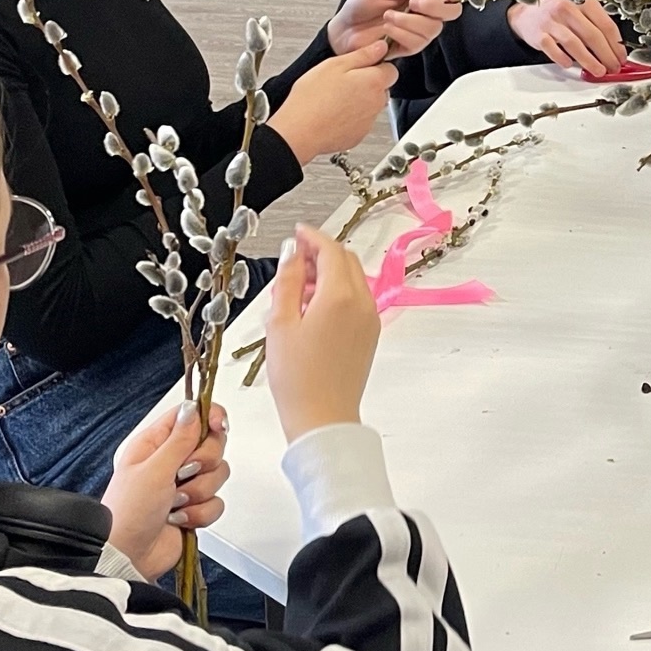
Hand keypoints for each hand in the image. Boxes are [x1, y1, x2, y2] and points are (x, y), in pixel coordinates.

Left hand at [104, 401, 228, 579]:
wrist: (127, 557)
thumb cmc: (128, 512)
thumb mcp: (153, 470)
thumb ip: (179, 439)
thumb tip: (194, 408)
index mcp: (155, 444)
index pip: (191, 415)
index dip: (210, 416)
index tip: (219, 426)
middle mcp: (172, 461)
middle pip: (211, 443)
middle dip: (204, 461)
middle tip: (183, 473)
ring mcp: (185, 485)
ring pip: (217, 474)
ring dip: (199, 491)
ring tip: (176, 502)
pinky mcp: (195, 508)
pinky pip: (217, 502)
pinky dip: (201, 512)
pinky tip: (180, 518)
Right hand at [264, 227, 380, 443]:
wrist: (322, 418)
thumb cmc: (297, 378)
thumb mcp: (280, 322)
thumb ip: (288, 280)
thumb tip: (292, 252)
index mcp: (340, 296)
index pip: (331, 250)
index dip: (312, 237)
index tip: (297, 232)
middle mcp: (363, 303)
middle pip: (346, 261)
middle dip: (321, 254)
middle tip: (294, 260)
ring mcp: (370, 319)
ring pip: (352, 280)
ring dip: (328, 274)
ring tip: (296, 290)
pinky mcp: (370, 335)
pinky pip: (356, 300)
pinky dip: (337, 293)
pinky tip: (311, 309)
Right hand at [269, 41, 398, 162]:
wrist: (299, 132)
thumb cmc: (312, 98)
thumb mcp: (334, 65)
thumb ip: (362, 55)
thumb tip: (380, 47)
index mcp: (373, 82)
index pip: (391, 69)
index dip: (375, 65)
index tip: (360, 66)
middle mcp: (376, 103)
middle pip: (381, 88)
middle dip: (367, 83)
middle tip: (341, 81)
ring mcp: (368, 122)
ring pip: (370, 105)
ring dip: (358, 100)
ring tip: (333, 98)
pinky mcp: (358, 135)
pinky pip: (360, 121)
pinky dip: (350, 117)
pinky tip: (332, 113)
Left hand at [329, 0, 463, 59]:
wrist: (344, 29)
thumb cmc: (360, 7)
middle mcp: (424, 13)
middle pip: (450, 12)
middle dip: (434, 6)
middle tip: (414, 2)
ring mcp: (418, 31)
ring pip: (433, 28)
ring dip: (409, 21)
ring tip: (389, 16)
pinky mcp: (409, 47)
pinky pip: (417, 42)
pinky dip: (401, 33)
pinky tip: (388, 29)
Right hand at [509, 0, 624, 76]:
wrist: (527, 14)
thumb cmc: (558, 15)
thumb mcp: (579, 13)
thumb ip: (596, 27)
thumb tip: (614, 51)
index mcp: (582, 1)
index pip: (606, 24)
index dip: (616, 44)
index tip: (621, 58)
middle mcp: (567, 8)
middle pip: (592, 35)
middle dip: (606, 55)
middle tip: (613, 68)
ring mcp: (552, 21)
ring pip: (574, 44)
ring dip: (589, 61)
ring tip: (599, 71)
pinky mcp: (538, 34)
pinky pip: (553, 49)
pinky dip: (563, 59)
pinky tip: (570, 65)